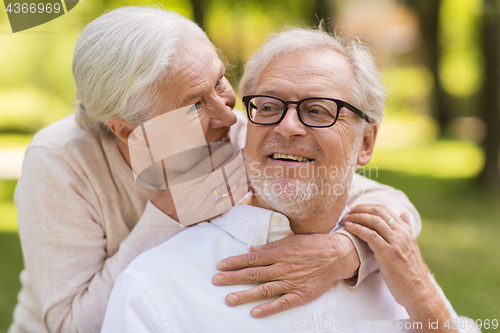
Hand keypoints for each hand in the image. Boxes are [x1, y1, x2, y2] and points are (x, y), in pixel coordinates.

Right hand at [153, 144, 248, 225]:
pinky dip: (239, 192)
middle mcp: (196, 192)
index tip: (229, 146)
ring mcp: (205, 204)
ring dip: (238, 173)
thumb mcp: (173, 174)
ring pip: (227, 186)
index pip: (207, 165)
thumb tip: (208, 148)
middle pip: (220, 174)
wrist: (165, 216)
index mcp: (186, 181)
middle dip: (233, 161)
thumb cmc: (170, 191)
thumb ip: (189, 163)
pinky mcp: (211, 213)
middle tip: (240, 152)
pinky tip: (245, 182)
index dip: (221, 154)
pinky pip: (229, 202)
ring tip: (243, 163)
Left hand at [212, 233, 359, 316]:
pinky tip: (255, 312)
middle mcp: (282, 268)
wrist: (338, 255)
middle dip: (233, 278)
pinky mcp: (301, 294)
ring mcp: (291, 282)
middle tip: (216, 281)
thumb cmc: (313, 245)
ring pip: (264, 289)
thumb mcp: (291, 240)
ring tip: (229, 299)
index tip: (221, 265)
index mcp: (279, 253)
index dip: (235, 262)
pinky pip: (282, 303)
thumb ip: (270, 246)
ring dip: (245, 295)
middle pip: (253, 274)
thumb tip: (252, 250)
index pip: (252, 259)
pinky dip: (268, 308)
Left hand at [343, 204, 436, 310]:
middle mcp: (402, 233)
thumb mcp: (411, 247)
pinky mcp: (388, 253)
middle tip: (348, 212)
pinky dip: (357, 229)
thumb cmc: (411, 272)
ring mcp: (395, 242)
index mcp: (406, 231)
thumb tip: (403, 213)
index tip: (356, 208)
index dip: (368, 206)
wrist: (418, 291)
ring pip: (373, 221)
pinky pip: (370, 235)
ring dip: (356, 217)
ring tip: (345, 219)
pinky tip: (349, 228)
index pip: (385, 209)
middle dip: (360, 209)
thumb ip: (405, 229)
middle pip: (378, 211)